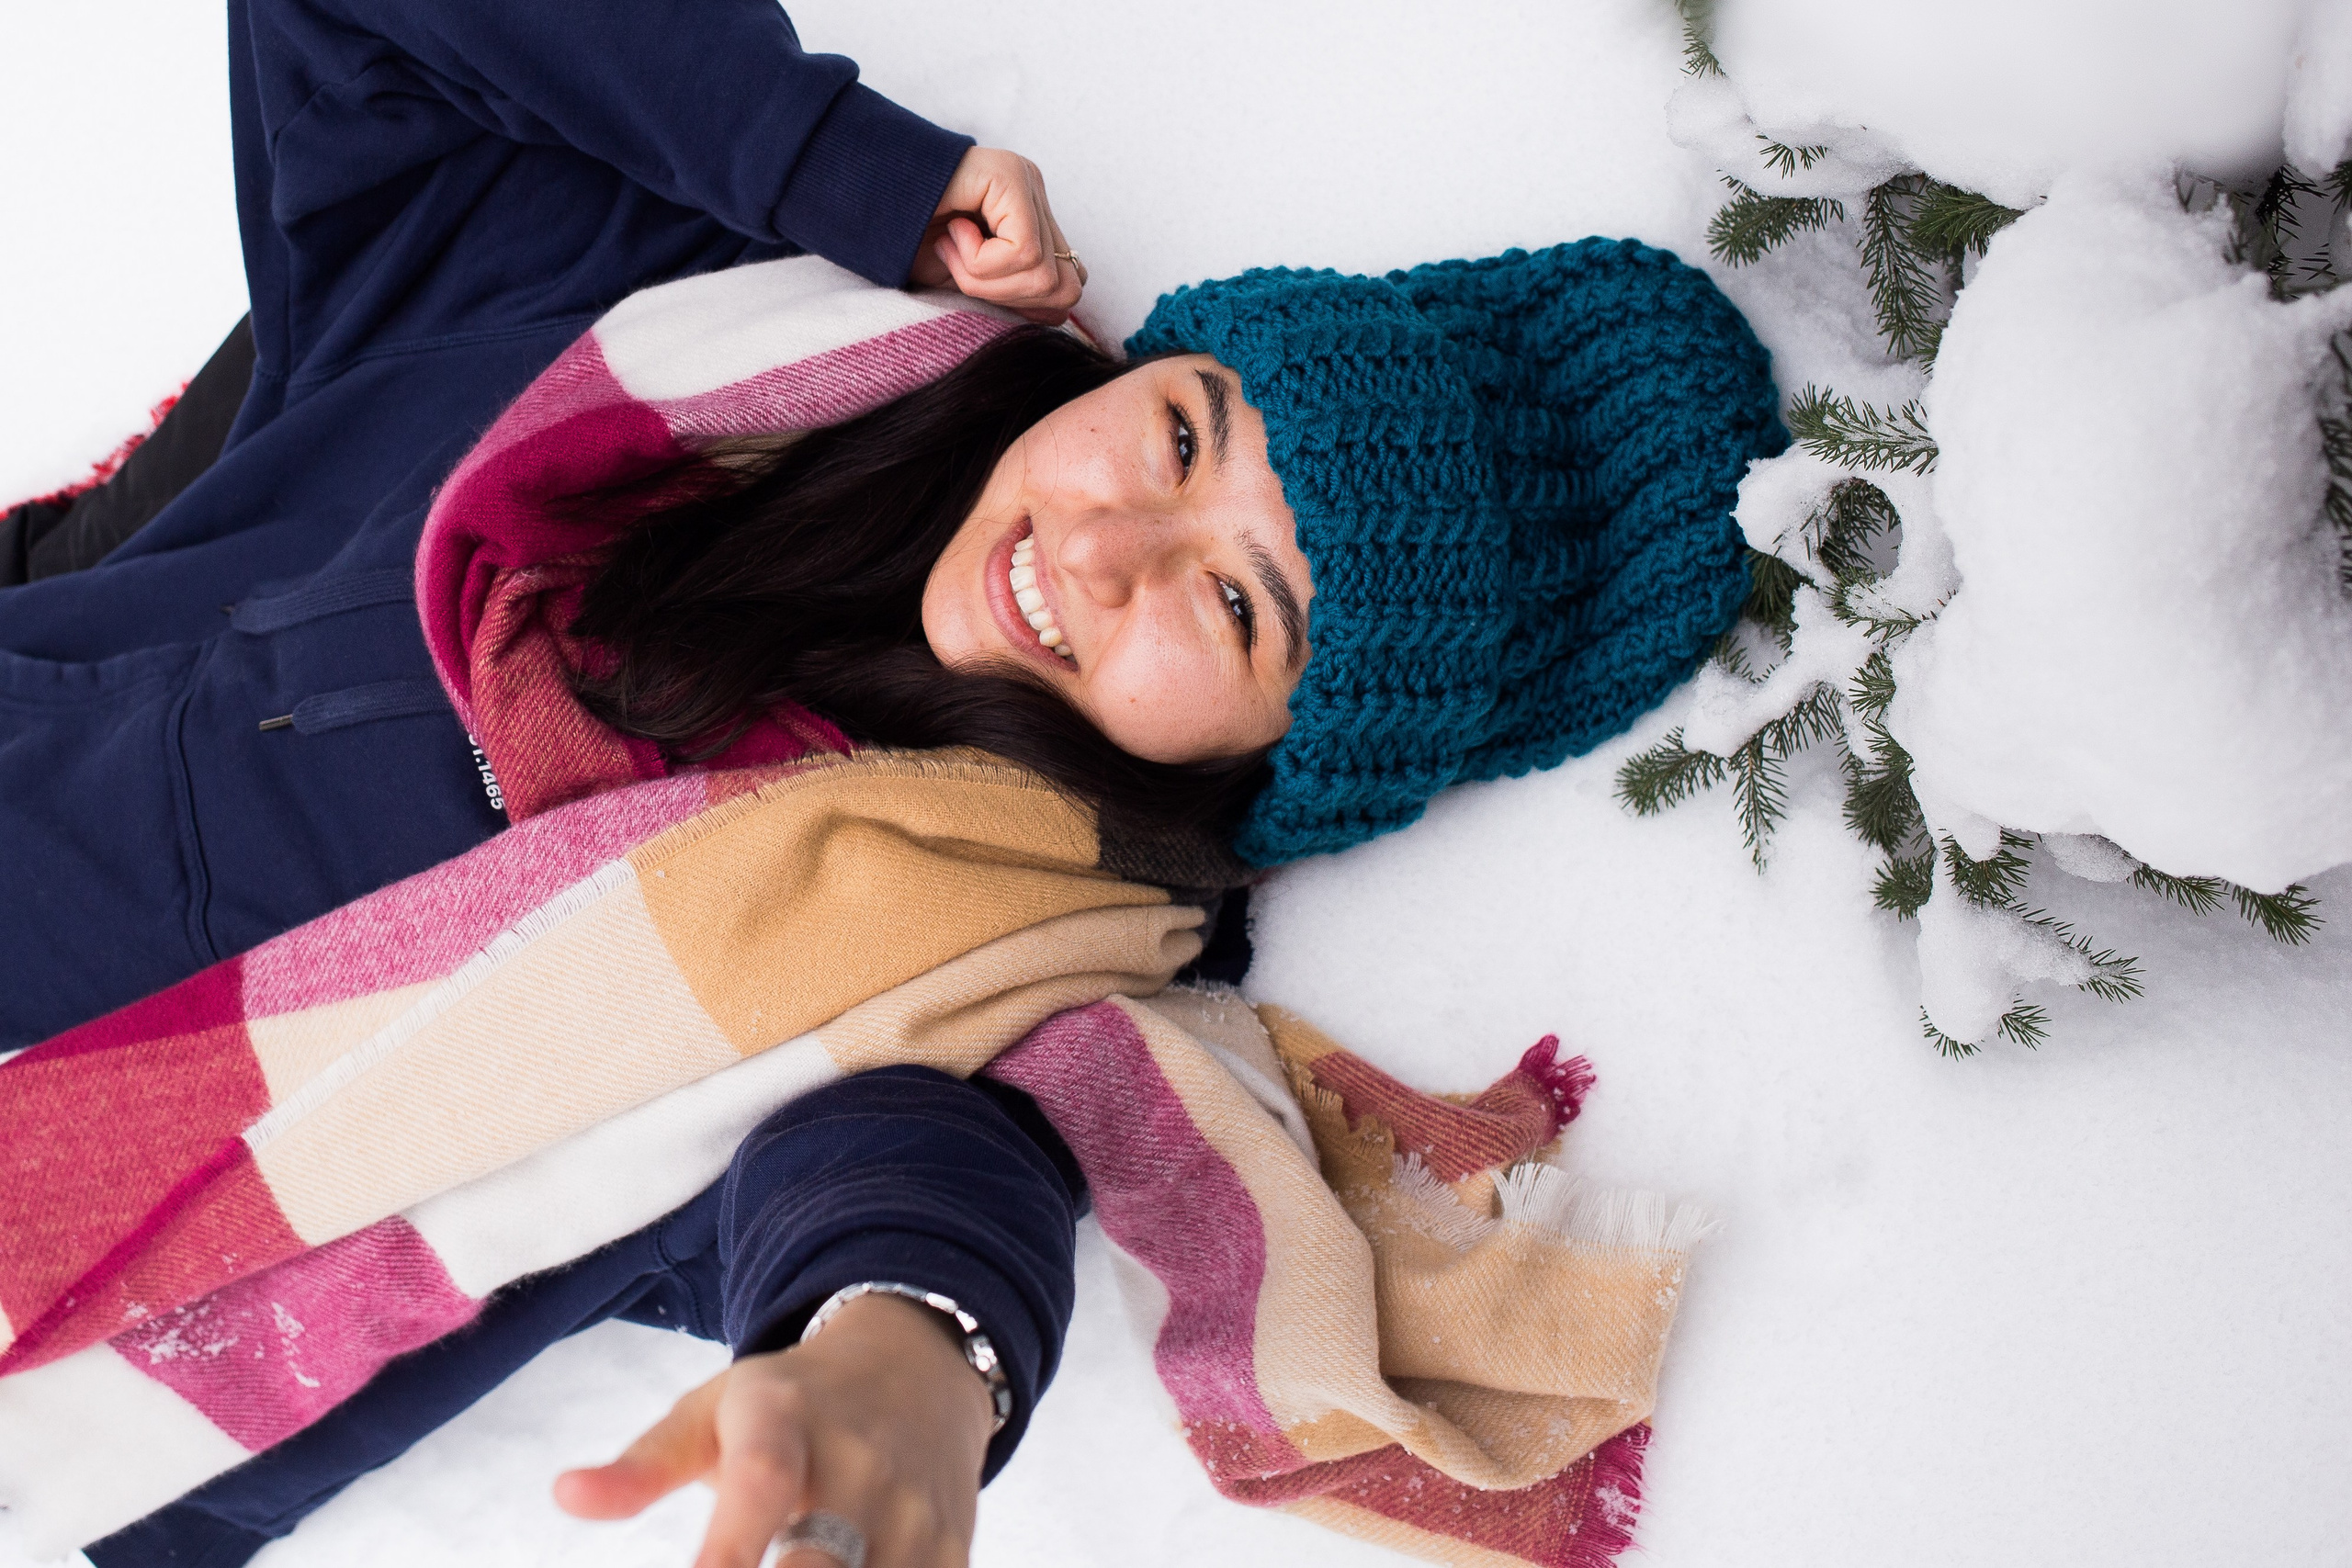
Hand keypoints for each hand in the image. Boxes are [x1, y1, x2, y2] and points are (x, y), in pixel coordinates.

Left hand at [554, 1294, 996, 1566]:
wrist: (920, 1367)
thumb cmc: (793, 1403)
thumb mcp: (716, 1410)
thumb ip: (642, 1463)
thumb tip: (564, 1494)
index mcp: (787, 1419)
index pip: (763, 1481)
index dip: (731, 1547)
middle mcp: (861, 1465)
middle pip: (823, 1559)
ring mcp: (914, 1513)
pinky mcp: (951, 1551)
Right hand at [909, 146, 1086, 323]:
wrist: (861, 205)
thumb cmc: (908, 245)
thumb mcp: (970, 283)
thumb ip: (1016, 294)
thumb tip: (1063, 313)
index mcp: (1032, 219)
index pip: (1070, 282)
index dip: (1027, 306)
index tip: (975, 287)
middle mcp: (1035, 195)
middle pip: (1066, 285)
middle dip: (1006, 298)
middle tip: (957, 268)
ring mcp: (1025, 180)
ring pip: (1043, 273)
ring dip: (985, 278)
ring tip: (949, 246)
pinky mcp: (1010, 175)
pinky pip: (1023, 251)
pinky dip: (979, 261)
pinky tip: (952, 231)